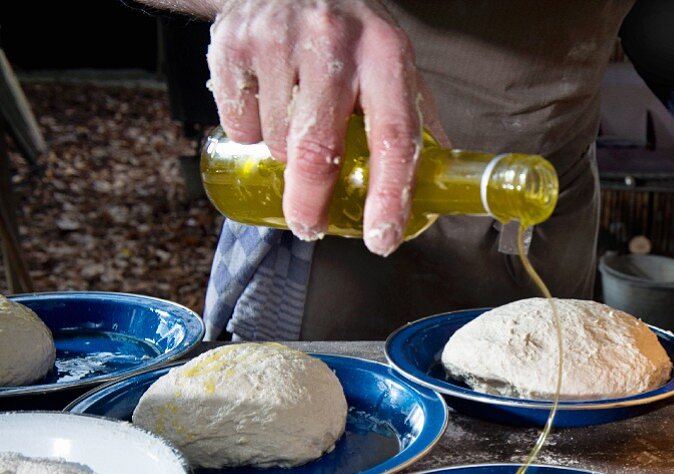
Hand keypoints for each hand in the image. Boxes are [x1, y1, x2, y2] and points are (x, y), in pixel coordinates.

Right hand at [206, 0, 446, 254]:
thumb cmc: (348, 34)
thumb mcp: (391, 63)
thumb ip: (416, 121)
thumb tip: (440, 187)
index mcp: (385, 55)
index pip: (394, 138)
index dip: (389, 197)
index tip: (382, 240)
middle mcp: (334, 42)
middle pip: (319, 152)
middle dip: (311, 205)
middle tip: (311, 226)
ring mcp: (278, 40)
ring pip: (276, 143)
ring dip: (282, 157)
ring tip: (293, 126)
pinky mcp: (233, 45)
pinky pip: (237, 122)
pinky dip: (249, 133)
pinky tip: (263, 105)